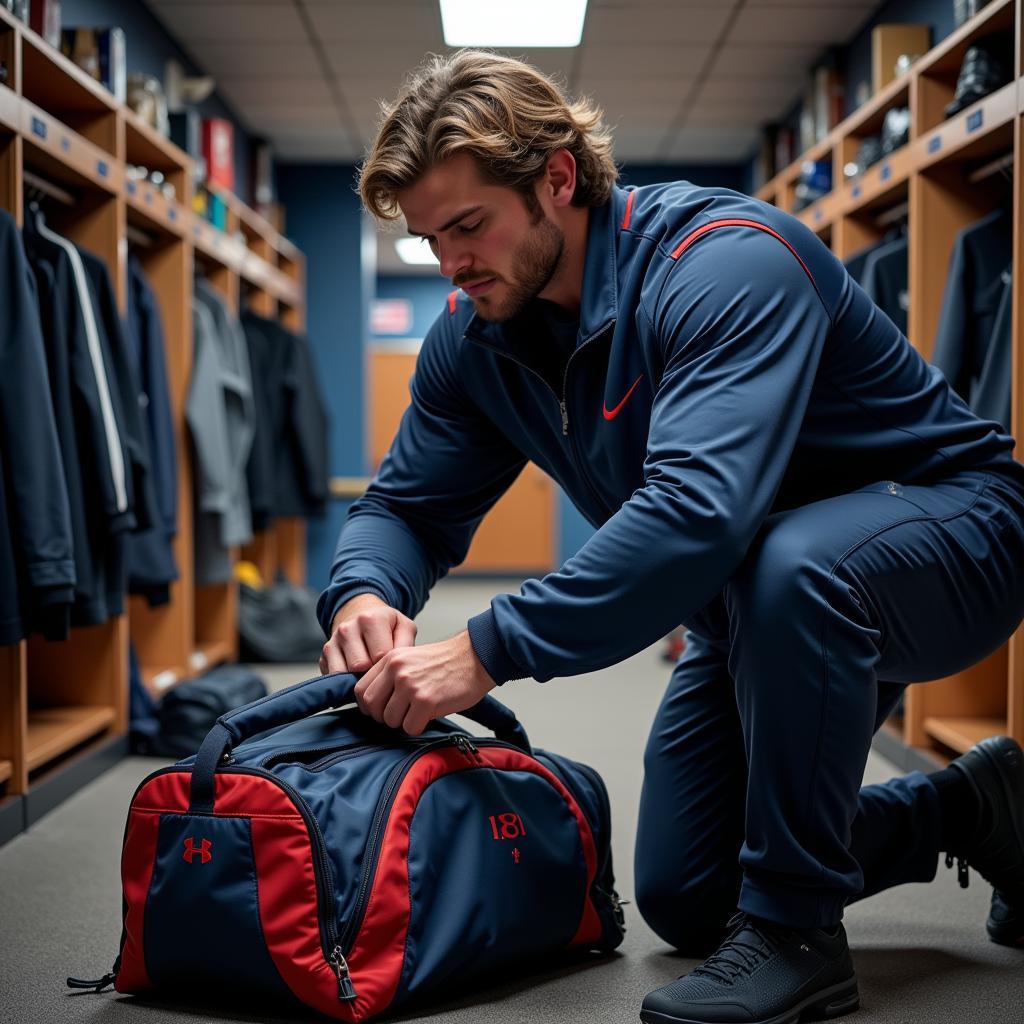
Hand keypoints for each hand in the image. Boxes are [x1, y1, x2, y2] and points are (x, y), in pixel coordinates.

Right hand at [320, 594, 416, 674]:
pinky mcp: (324, 655)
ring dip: (358, 678)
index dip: (389, 665)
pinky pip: (334, 677)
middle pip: (360, 666)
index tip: (393, 664)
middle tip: (380, 670)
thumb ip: (406, 644)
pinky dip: (346, 681)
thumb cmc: (386, 626)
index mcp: (370, 619)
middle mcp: (347, 628)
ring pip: (344, 674)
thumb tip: (396, 666)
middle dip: (372, 673)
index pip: (380, 655)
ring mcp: (333, 641)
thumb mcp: (403, 627)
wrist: (361, 615)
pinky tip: (357, 675)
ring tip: (369, 672)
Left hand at [355, 630, 496, 735]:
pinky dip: (418, 727)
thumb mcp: (411, 659)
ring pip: (390, 720)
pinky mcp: (426, 701)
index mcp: (391, 659)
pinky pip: (410, 727)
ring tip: (419, 713)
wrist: (476, 657)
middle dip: (383, 717)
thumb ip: (391, 676)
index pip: (361, 690)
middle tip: (400, 716)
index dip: (368, 706)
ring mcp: (411, 686)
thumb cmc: (447, 661)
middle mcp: (397, 671)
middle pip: (372, 707)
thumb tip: (377, 703)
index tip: (380, 710)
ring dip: (404, 722)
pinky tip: (429, 715)